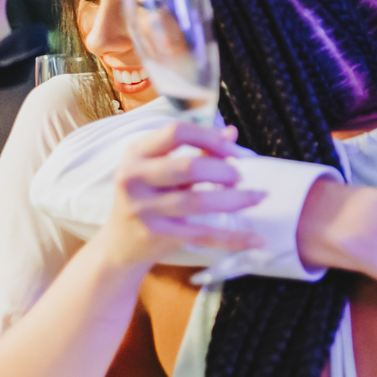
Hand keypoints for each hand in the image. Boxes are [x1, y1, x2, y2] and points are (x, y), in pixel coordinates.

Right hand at [102, 122, 266, 267]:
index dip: (209, 137)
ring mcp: (143, 210)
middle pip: (189, 167)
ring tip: (257, 196)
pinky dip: (234, 238)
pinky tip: (257, 239)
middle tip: (239, 176)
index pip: (176, 132)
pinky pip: (203, 235)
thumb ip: (197, 150)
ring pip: (198, 201)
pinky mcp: (157, 236)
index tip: (231, 149)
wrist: (119, 244)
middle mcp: (134, 179)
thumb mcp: (163, 169)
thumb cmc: (148, 197)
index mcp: (136, 153)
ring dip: (235, 199)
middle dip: (223, 170)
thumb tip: (231, 133)